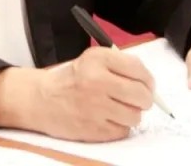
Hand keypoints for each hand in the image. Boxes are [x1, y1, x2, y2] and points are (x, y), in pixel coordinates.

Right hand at [0, 46, 154, 141]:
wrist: (41, 100)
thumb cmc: (71, 79)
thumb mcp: (92, 60)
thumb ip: (120, 66)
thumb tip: (149, 83)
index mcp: (98, 59)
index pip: (139, 69)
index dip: (148, 80)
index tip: (147, 84)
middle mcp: (97, 81)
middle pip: (142, 95)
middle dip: (144, 99)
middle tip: (137, 99)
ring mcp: (96, 107)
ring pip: (135, 116)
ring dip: (131, 114)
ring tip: (118, 109)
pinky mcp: (94, 129)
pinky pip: (123, 131)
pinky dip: (119, 126)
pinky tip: (108, 118)